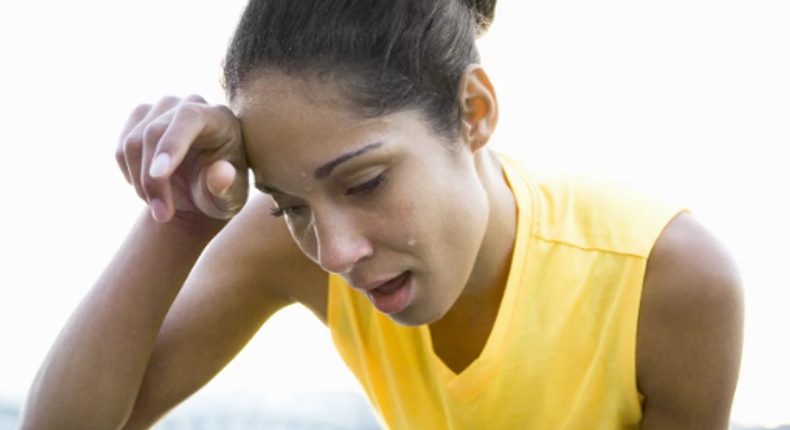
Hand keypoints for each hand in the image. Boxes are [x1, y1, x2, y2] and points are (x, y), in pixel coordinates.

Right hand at [116, 95, 248, 222]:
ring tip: (159, 205)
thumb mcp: (231, 198)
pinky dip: (130, 175)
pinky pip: (122, 148)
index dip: (171, 144)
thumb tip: (222, 173)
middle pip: (154, 133)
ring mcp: (163, 108)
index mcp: (220, 118)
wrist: (203, 190)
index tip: (159, 176)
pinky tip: (149, 190)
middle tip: (162, 214)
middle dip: (153, 180)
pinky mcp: (141, 118)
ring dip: (140, 182)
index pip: (188, 117)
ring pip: (133, 142)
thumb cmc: (222, 193)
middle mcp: (191, 104)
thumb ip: (227, 186)